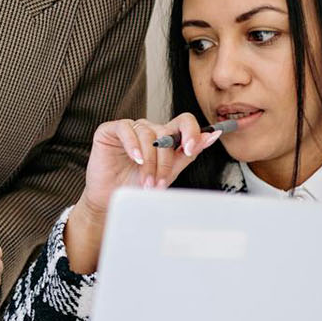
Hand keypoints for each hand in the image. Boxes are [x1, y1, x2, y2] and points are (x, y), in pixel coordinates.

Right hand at [65, 113, 221, 273]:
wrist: (111, 198)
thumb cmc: (136, 185)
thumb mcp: (168, 172)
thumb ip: (187, 154)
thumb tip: (211, 136)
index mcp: (164, 136)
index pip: (184, 122)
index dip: (191, 131)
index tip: (192, 149)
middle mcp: (148, 129)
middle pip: (166, 133)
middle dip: (165, 162)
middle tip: (160, 182)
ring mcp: (130, 128)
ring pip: (147, 135)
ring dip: (149, 162)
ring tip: (146, 181)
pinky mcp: (111, 129)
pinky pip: (126, 129)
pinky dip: (133, 145)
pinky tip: (136, 160)